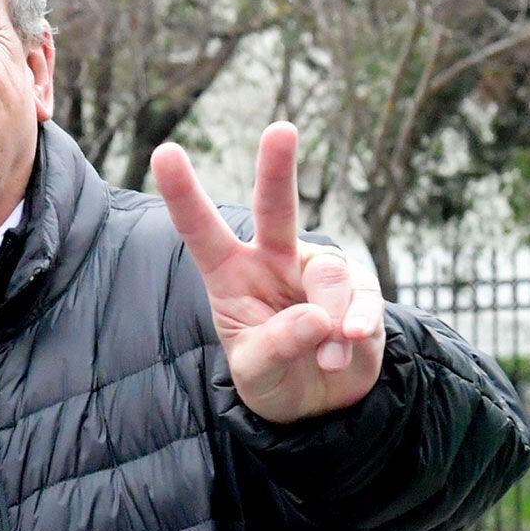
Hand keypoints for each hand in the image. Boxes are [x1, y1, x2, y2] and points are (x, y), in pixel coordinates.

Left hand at [152, 122, 384, 424]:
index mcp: (230, 272)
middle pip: (275, 207)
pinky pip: (364, 296)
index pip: (201, 230)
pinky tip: (353, 340)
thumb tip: (319, 318)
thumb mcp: (255, 371)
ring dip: (331, 318)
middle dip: (277, 168)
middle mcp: (273, 259)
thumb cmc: (272, 375)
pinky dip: (361, 321)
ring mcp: (317, 270)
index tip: (165, 151)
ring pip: (329, 272)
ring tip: (326, 358)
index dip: (183, 194)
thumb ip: (276, 347)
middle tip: (281, 130)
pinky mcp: (359, 288)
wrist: (320, 401)